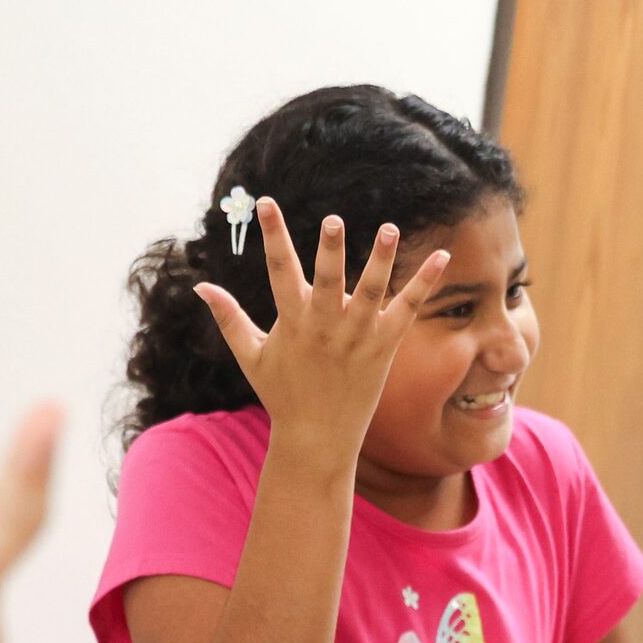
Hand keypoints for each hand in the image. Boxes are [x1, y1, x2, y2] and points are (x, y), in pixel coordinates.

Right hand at [195, 199, 450, 464]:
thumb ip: (228, 318)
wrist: (317, 440)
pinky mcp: (384, 346)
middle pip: (329, 282)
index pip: (279, 270)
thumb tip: (200, 286)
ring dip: (382, 260)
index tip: (266, 202)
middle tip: (333, 220)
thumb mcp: (251, 355)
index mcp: (293, 322)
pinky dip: (424, 283)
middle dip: (330, 251)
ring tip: (390, 228)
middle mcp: (326, 327)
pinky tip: (442, 257)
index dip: (272, 235)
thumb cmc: (282, 395)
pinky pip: (408, 310)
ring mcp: (358, 337)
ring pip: (372, 292)